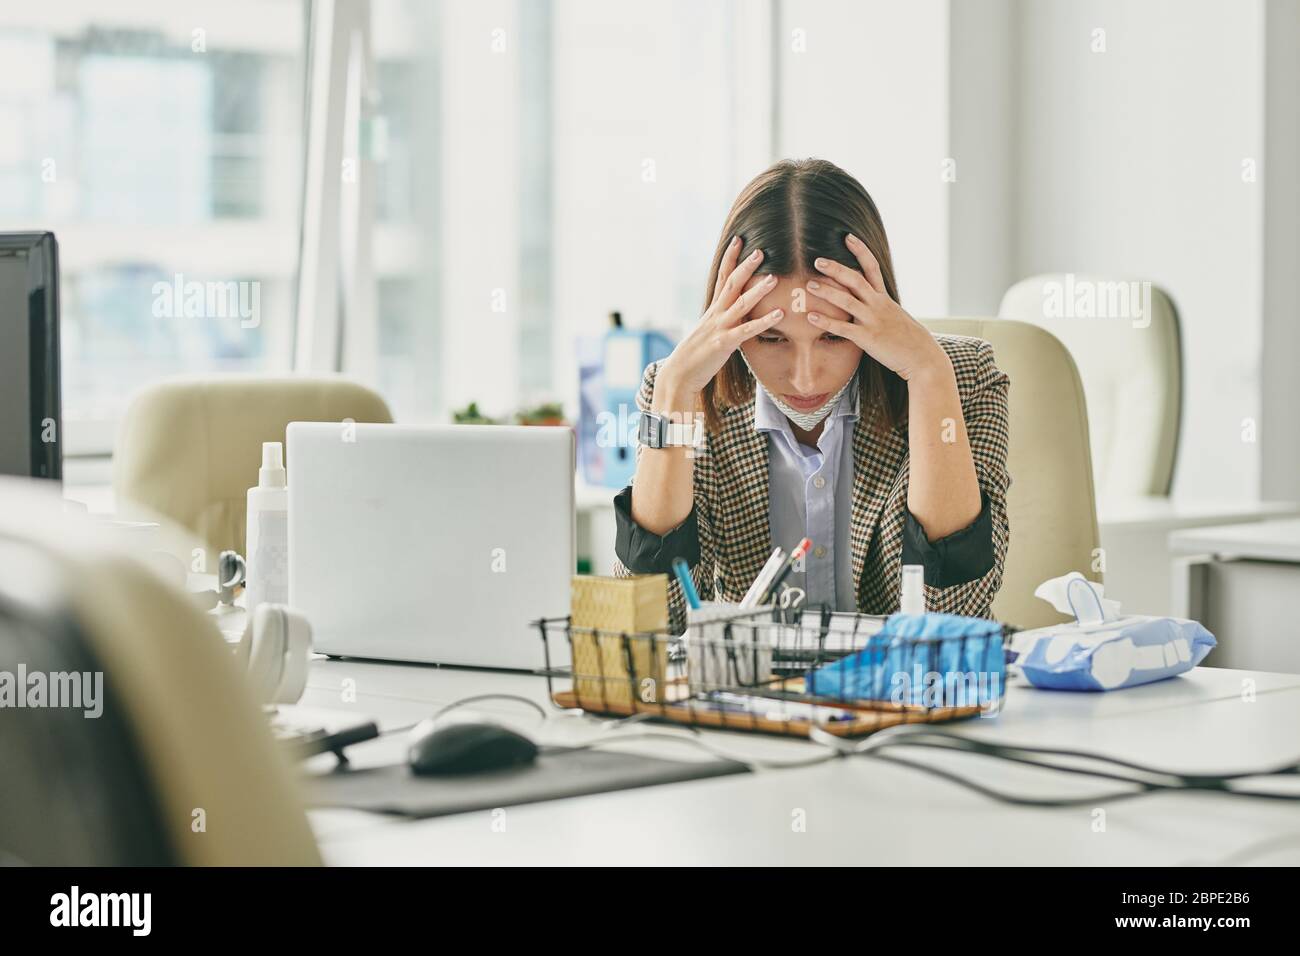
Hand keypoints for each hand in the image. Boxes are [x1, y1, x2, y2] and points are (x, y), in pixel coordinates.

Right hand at [657, 236, 785, 401]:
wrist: (679, 374)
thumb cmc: (696, 355)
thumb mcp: (708, 331)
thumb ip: (721, 320)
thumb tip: (732, 313)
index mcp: (713, 309)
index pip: (722, 276)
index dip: (730, 257)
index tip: (739, 239)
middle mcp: (716, 313)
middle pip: (732, 283)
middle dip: (746, 266)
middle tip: (760, 250)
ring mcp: (720, 327)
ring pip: (741, 303)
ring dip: (758, 290)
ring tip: (774, 278)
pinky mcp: (724, 343)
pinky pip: (747, 330)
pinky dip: (764, 322)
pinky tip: (779, 314)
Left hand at [804, 234, 948, 383]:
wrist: (922, 358)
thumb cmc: (908, 339)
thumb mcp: (896, 316)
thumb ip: (881, 307)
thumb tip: (871, 301)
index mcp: (884, 298)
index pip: (872, 268)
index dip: (861, 251)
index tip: (848, 237)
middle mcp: (878, 305)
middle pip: (856, 280)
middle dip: (836, 269)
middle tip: (818, 260)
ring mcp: (873, 321)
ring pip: (847, 301)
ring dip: (827, 292)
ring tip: (810, 285)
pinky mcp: (867, 338)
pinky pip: (843, 328)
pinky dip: (826, 322)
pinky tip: (811, 317)